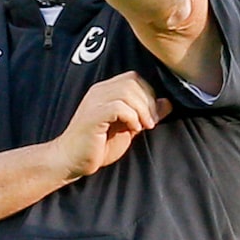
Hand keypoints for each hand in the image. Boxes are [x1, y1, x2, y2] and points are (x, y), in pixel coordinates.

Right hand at [55, 71, 170, 179]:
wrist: (72, 161)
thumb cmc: (98, 146)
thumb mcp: (129, 128)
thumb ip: (145, 114)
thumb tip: (168, 103)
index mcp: (106, 91)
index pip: (133, 78)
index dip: (148, 93)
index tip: (152, 115)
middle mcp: (99, 91)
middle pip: (132, 81)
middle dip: (148, 101)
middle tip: (151, 123)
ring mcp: (94, 101)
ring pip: (127, 91)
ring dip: (142, 109)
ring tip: (143, 127)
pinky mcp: (93, 115)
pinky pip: (118, 106)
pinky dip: (131, 117)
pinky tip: (132, 129)